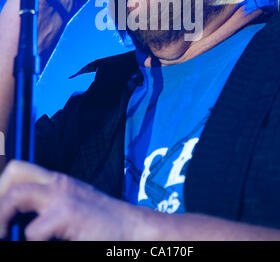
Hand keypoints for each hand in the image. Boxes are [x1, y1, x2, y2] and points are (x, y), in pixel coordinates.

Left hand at [0, 160, 145, 240]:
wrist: (131, 227)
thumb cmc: (100, 222)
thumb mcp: (72, 204)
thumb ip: (47, 204)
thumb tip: (15, 219)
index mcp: (56, 181)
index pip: (19, 170)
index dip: (2, 186)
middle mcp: (58, 184)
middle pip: (14, 172)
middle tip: (0, 224)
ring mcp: (62, 196)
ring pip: (16, 194)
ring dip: (2, 217)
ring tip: (3, 234)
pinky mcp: (68, 213)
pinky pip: (34, 231)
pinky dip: (31, 239)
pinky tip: (42, 243)